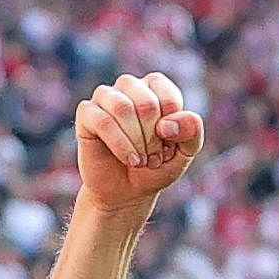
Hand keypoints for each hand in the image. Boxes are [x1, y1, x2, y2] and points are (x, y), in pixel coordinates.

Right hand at [72, 72, 203, 215]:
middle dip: (152, 138)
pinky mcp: (86, 113)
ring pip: (122, 108)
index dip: (172, 130)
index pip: (168, 99)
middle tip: (153, 159)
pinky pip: (102, 121)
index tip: (168, 147)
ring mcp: (105, 97)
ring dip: (135, 141)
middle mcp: (129, 85)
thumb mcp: (185, 152)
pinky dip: (119, 144)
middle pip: (146, 103)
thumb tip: (167, 125)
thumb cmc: (156, 166)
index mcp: (155, 86)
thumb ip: (192, 132)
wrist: (126, 192)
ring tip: (140, 161)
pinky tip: (128, 159)